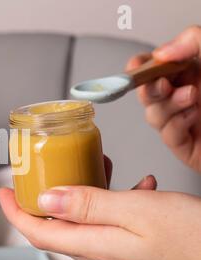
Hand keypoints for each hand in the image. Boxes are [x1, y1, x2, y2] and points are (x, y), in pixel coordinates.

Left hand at [0, 179, 200, 259]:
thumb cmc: (190, 238)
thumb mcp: (135, 210)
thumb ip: (87, 205)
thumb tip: (46, 200)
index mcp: (93, 244)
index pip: (37, 232)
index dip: (15, 212)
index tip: (3, 191)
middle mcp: (101, 253)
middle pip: (56, 226)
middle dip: (45, 197)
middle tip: (45, 172)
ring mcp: (118, 253)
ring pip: (85, 220)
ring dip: (84, 192)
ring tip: (99, 167)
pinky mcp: (135, 249)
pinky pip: (111, 222)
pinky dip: (115, 201)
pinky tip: (138, 186)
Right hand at [126, 25, 200, 172]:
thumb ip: (194, 41)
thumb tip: (161, 51)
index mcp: (194, 73)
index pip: (156, 68)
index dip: (141, 67)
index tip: (137, 66)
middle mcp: (187, 96)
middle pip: (149, 93)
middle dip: (149, 88)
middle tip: (160, 83)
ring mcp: (186, 121)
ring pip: (154, 115)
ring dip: (166, 106)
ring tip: (190, 97)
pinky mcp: (188, 145)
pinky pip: (168, 136)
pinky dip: (175, 126)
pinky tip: (193, 117)